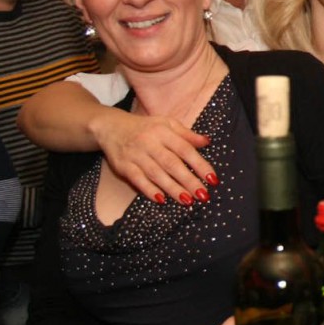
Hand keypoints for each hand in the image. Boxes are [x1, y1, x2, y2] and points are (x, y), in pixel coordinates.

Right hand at [93, 108, 216, 204]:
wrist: (110, 127)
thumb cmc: (145, 128)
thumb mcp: (166, 124)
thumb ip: (186, 134)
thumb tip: (207, 142)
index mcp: (163, 131)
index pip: (185, 149)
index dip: (200, 164)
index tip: (213, 179)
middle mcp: (149, 143)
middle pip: (171, 163)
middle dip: (188, 180)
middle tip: (203, 195)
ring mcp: (135, 155)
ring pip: (155, 174)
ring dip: (172, 188)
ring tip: (187, 200)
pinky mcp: (123, 165)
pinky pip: (137, 179)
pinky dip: (149, 190)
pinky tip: (161, 199)